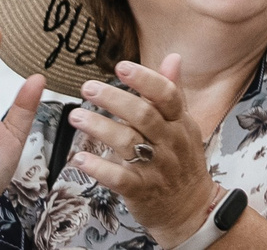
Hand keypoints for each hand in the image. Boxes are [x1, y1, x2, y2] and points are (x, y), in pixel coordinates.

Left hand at [67, 57, 215, 246]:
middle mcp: (170, 142)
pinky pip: (119, 177)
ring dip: (100, 128)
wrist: (190, 208)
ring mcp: (156, 167)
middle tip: (89, 88)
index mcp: (180, 123)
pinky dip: (99, 168)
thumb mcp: (184, 125)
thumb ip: (172, 93)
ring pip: (128, 143)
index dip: (145, 79)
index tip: (122, 67)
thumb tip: (172, 57)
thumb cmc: (182, 162)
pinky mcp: (141, 190)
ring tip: (76, 117)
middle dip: (114, 99)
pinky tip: (80, 159)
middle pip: (143, 116)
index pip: (167, 96)